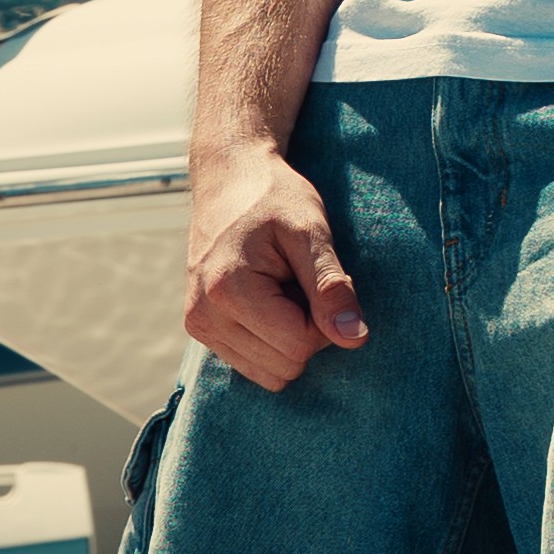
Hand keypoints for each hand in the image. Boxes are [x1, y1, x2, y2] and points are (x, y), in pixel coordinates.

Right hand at [184, 140, 367, 388]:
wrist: (229, 178)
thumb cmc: (274, 197)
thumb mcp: (311, 231)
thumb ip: (331, 286)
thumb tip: (355, 339)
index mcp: (228, 291)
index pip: (300, 345)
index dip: (324, 319)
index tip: (315, 278)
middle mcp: (204, 316)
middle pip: (286, 366)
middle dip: (307, 330)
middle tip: (297, 280)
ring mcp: (199, 326)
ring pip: (272, 374)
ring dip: (289, 337)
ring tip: (280, 287)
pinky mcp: (201, 329)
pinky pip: (255, 366)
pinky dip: (271, 340)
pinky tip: (267, 299)